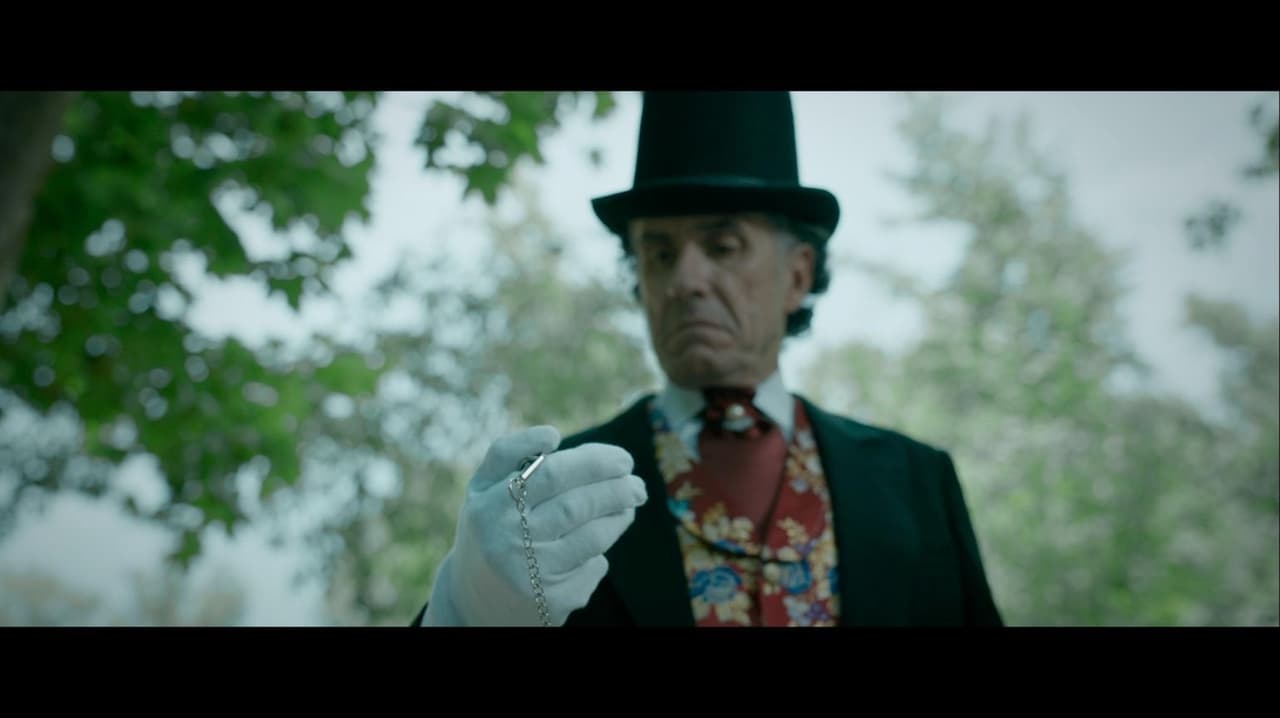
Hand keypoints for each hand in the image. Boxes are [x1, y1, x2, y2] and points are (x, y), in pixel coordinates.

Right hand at [422, 426, 646, 625]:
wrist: (477, 600)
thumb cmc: (492, 529)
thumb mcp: (484, 493)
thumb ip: (508, 458)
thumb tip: (552, 436)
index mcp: (485, 505)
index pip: (531, 471)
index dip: (551, 450)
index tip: (565, 438)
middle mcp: (502, 538)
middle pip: (570, 501)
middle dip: (609, 478)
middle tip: (630, 469)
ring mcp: (527, 570)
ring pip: (590, 533)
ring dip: (620, 508)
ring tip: (634, 494)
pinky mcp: (550, 598)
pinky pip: (593, 562)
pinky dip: (607, 538)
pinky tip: (611, 527)